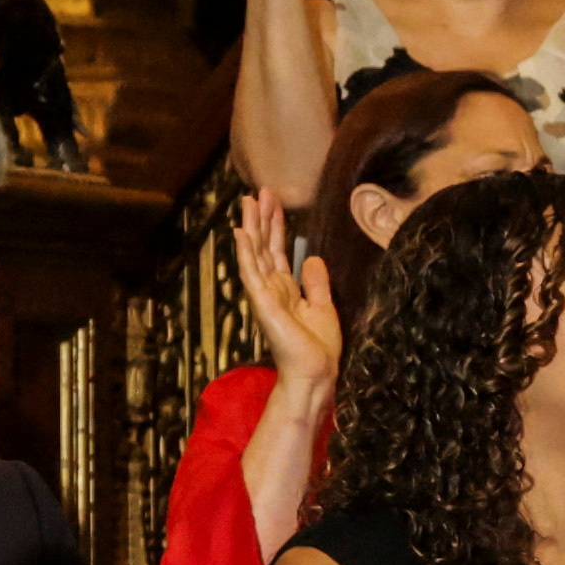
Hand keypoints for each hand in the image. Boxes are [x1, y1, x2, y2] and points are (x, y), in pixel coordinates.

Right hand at [228, 190, 341, 386]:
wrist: (315, 373)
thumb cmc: (318, 348)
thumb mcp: (323, 306)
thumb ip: (316, 282)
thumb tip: (310, 257)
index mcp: (285, 289)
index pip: (277, 251)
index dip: (276, 226)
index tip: (274, 201)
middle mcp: (271, 289)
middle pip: (263, 246)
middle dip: (262, 218)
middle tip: (259, 191)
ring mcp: (264, 295)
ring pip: (254, 253)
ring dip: (251, 226)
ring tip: (249, 200)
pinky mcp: (262, 303)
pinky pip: (251, 273)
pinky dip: (245, 252)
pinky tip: (240, 232)